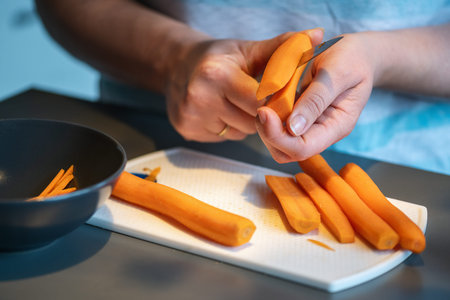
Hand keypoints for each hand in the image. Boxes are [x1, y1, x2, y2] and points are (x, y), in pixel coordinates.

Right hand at [165, 29, 323, 141]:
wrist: (177, 66)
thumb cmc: (220, 57)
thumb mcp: (249, 49)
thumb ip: (284, 48)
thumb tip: (320, 35)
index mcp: (218, 74)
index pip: (261, 101)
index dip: (277, 103)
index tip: (285, 100)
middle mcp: (201, 97)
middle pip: (252, 121)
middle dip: (262, 113)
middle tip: (259, 98)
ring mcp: (191, 117)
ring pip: (240, 132)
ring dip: (247, 122)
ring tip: (236, 102)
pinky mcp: (188, 130)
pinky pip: (225, 138)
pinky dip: (230, 128)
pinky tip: (222, 112)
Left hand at [256, 32, 377, 161]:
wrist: (357, 52)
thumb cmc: (353, 59)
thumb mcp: (338, 73)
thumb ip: (316, 100)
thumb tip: (293, 129)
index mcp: (336, 126)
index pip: (302, 149)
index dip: (278, 137)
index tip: (264, 112)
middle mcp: (320, 132)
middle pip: (286, 152)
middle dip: (268, 134)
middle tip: (261, 107)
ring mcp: (307, 125)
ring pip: (277, 141)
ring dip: (266, 125)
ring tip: (265, 100)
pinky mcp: (297, 116)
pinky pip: (277, 125)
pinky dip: (268, 114)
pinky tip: (268, 97)